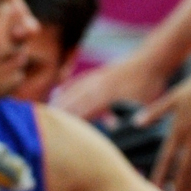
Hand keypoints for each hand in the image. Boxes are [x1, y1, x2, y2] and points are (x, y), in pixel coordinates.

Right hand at [53, 50, 170, 122]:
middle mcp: (95, 86)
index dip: (68, 122)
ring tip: (43, 112)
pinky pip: (77, 82)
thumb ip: (128, 117)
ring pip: (71, 92)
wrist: (152, 59)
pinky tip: (58, 91)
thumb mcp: (142, 104)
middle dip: (56, 114)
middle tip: (39, 125)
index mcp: (105, 95)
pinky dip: (66, 88)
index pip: (82, 111)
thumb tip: (112, 127)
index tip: (53, 131)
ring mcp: (95, 79)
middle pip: (72, 102)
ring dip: (58, 102)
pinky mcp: (97, 74)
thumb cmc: (148, 84)